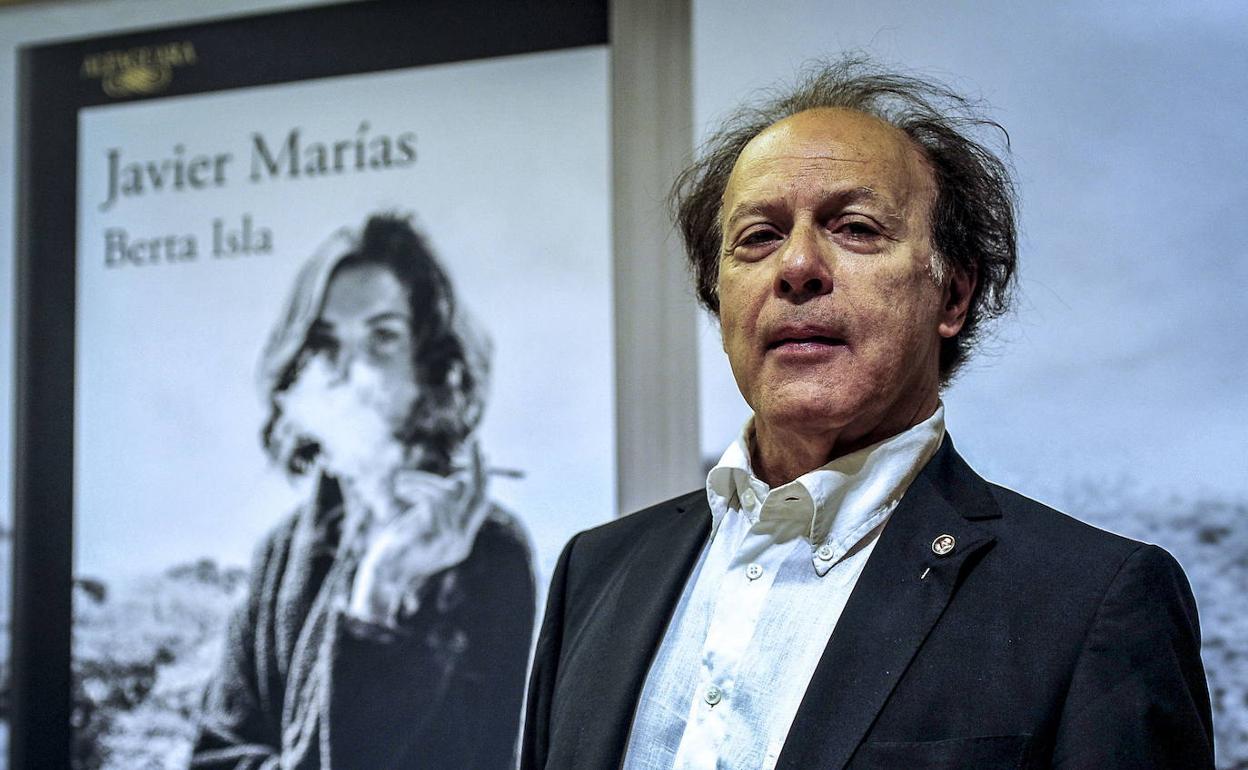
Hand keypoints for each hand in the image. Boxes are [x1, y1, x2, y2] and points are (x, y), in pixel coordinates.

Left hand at [344, 443, 489, 628]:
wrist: (381, 577)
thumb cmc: (396, 548)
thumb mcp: (423, 523)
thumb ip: (442, 506)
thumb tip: (460, 479)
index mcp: (461, 540)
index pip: (481, 503)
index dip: (481, 477)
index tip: (479, 452)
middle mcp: (462, 541)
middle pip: (480, 496)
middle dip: (479, 466)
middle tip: (475, 440)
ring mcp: (451, 541)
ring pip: (449, 494)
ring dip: (423, 481)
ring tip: (401, 481)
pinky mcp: (436, 536)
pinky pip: (433, 499)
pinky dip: (417, 488)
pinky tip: (401, 487)